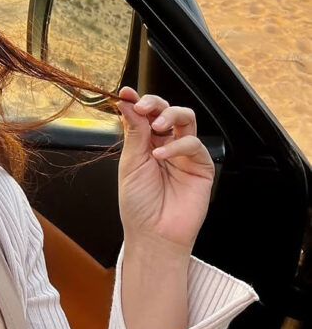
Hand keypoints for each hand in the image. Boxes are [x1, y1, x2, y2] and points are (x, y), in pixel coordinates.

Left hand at [115, 87, 214, 256]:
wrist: (153, 234)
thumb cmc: (139, 205)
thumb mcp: (130, 164)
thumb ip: (134, 132)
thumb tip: (127, 103)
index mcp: (146, 143)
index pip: (145, 114)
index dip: (138, 101)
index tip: (127, 94)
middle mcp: (166, 145)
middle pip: (167, 111)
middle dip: (156, 104)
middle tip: (143, 107)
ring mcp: (184, 154)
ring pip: (186, 119)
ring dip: (170, 115)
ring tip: (156, 125)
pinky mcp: (201, 166)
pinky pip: (194, 144)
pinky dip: (177, 145)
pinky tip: (162, 155)